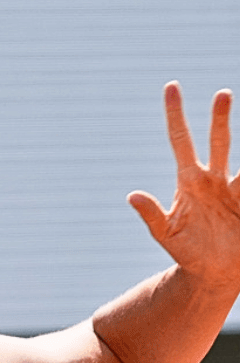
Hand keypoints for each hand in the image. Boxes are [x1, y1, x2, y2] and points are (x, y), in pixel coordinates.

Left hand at [129, 82, 239, 289]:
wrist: (213, 274)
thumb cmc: (187, 253)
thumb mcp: (166, 235)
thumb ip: (152, 216)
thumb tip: (132, 196)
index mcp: (188, 182)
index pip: (180, 141)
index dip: (175, 115)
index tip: (172, 87)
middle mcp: (213, 179)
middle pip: (219, 141)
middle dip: (219, 118)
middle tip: (221, 94)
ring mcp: (234, 190)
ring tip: (231, 105)